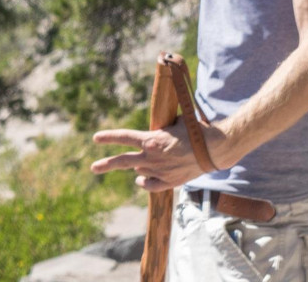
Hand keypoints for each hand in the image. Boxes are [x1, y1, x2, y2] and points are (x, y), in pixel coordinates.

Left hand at [90, 121, 207, 192]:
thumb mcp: (176, 122)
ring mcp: (159, 172)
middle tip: (93, 168)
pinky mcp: (168, 182)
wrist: (214, 150)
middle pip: (123, 161)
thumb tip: (154, 133)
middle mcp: (151, 157)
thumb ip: (161, 130)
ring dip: (139, 166)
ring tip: (147, 161)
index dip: (109, 137)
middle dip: (106, 164)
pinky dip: (144, 182)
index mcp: (152, 140)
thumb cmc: (196, 131)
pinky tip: (140, 179)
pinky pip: (149, 185)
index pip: (125, 137)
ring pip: (139, 170)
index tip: (95, 138)